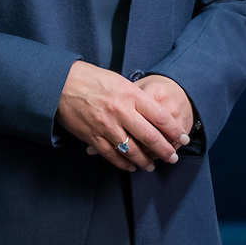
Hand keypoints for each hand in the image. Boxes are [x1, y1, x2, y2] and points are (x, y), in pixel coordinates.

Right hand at [57, 61, 187, 171]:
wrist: (62, 84)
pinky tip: (131, 166)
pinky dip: (123, 163)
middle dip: (165, 150)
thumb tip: (154, 113)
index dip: (174, 130)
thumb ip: (136, 97)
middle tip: (173, 157)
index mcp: (131, 95)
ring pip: (131, 150)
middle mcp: (121, 111)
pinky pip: (112, 156)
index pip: (160, 116)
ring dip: (145, 161)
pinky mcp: (92, 137)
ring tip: (152, 166)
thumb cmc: (92, 79)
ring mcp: (106, 126)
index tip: (183, 138)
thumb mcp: (120, 81)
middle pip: (150, 136)